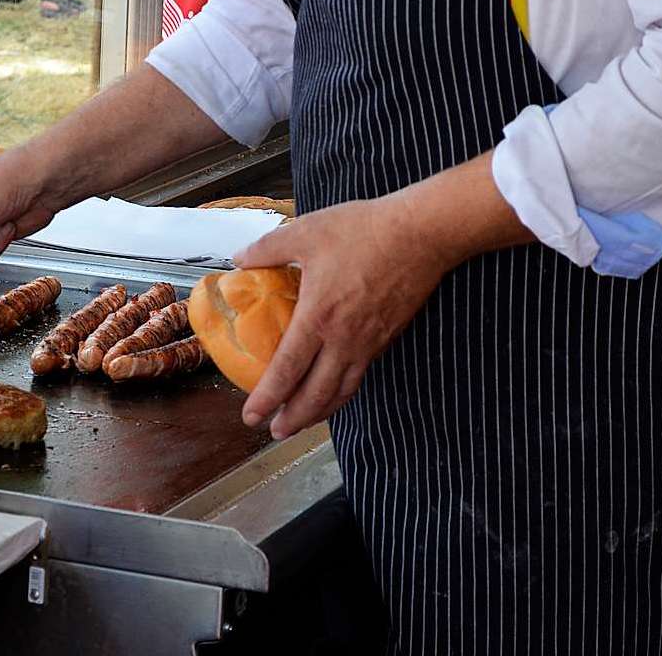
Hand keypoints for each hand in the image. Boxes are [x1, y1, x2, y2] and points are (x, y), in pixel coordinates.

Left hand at [234, 193, 454, 439]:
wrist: (421, 234)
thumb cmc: (365, 230)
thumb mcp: (306, 232)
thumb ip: (268, 248)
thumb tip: (239, 258)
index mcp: (317, 317)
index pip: (287, 371)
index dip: (267, 398)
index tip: (252, 415)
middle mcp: (343, 339)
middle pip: (316, 395)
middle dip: (293, 419)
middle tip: (275, 431)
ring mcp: (369, 342)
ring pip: (342, 391)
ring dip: (320, 412)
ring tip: (303, 421)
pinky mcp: (388, 337)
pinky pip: (361, 374)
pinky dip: (344, 391)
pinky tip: (336, 388)